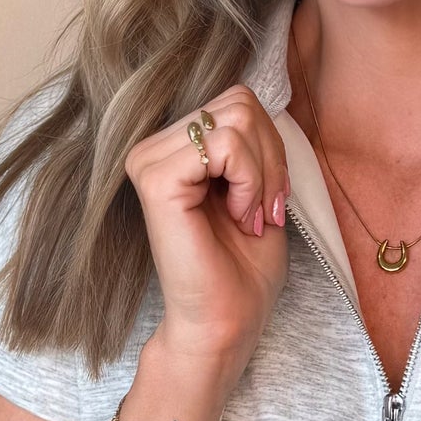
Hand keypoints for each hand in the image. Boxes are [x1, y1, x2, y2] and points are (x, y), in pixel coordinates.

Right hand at [123, 85, 291, 369]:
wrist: (226, 322)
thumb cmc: (242, 268)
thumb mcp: (258, 187)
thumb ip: (252, 141)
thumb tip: (259, 100)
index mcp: (173, 147)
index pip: (237, 99)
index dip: (269, 146)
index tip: (266, 199)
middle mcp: (153, 147)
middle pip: (239, 102)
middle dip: (270, 158)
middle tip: (262, 210)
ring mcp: (149, 161)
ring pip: (236, 120)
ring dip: (262, 173)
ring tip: (249, 217)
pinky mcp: (156, 181)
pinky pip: (226, 145)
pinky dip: (250, 181)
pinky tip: (239, 218)